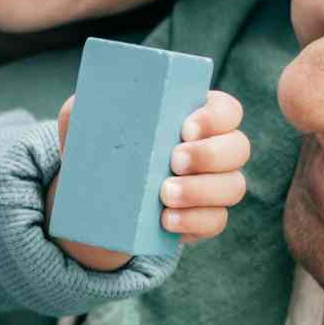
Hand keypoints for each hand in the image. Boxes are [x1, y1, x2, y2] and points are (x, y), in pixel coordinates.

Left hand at [54, 89, 252, 270]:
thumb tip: (85, 103)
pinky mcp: (206, 218)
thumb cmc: (103, 149)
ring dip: (201, 190)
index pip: (227, 110)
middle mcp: (216, 149)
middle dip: (208, 154)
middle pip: (238, 147)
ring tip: (165, 194)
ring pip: (232, 186)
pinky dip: (194, 221)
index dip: (216, 117)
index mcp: (196, 116)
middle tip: (173, 161)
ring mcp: (215, 185)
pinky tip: (168, 220)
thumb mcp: (89, 124)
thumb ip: (88, 107)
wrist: (99, 200)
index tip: (185, 127)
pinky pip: (216, 221)